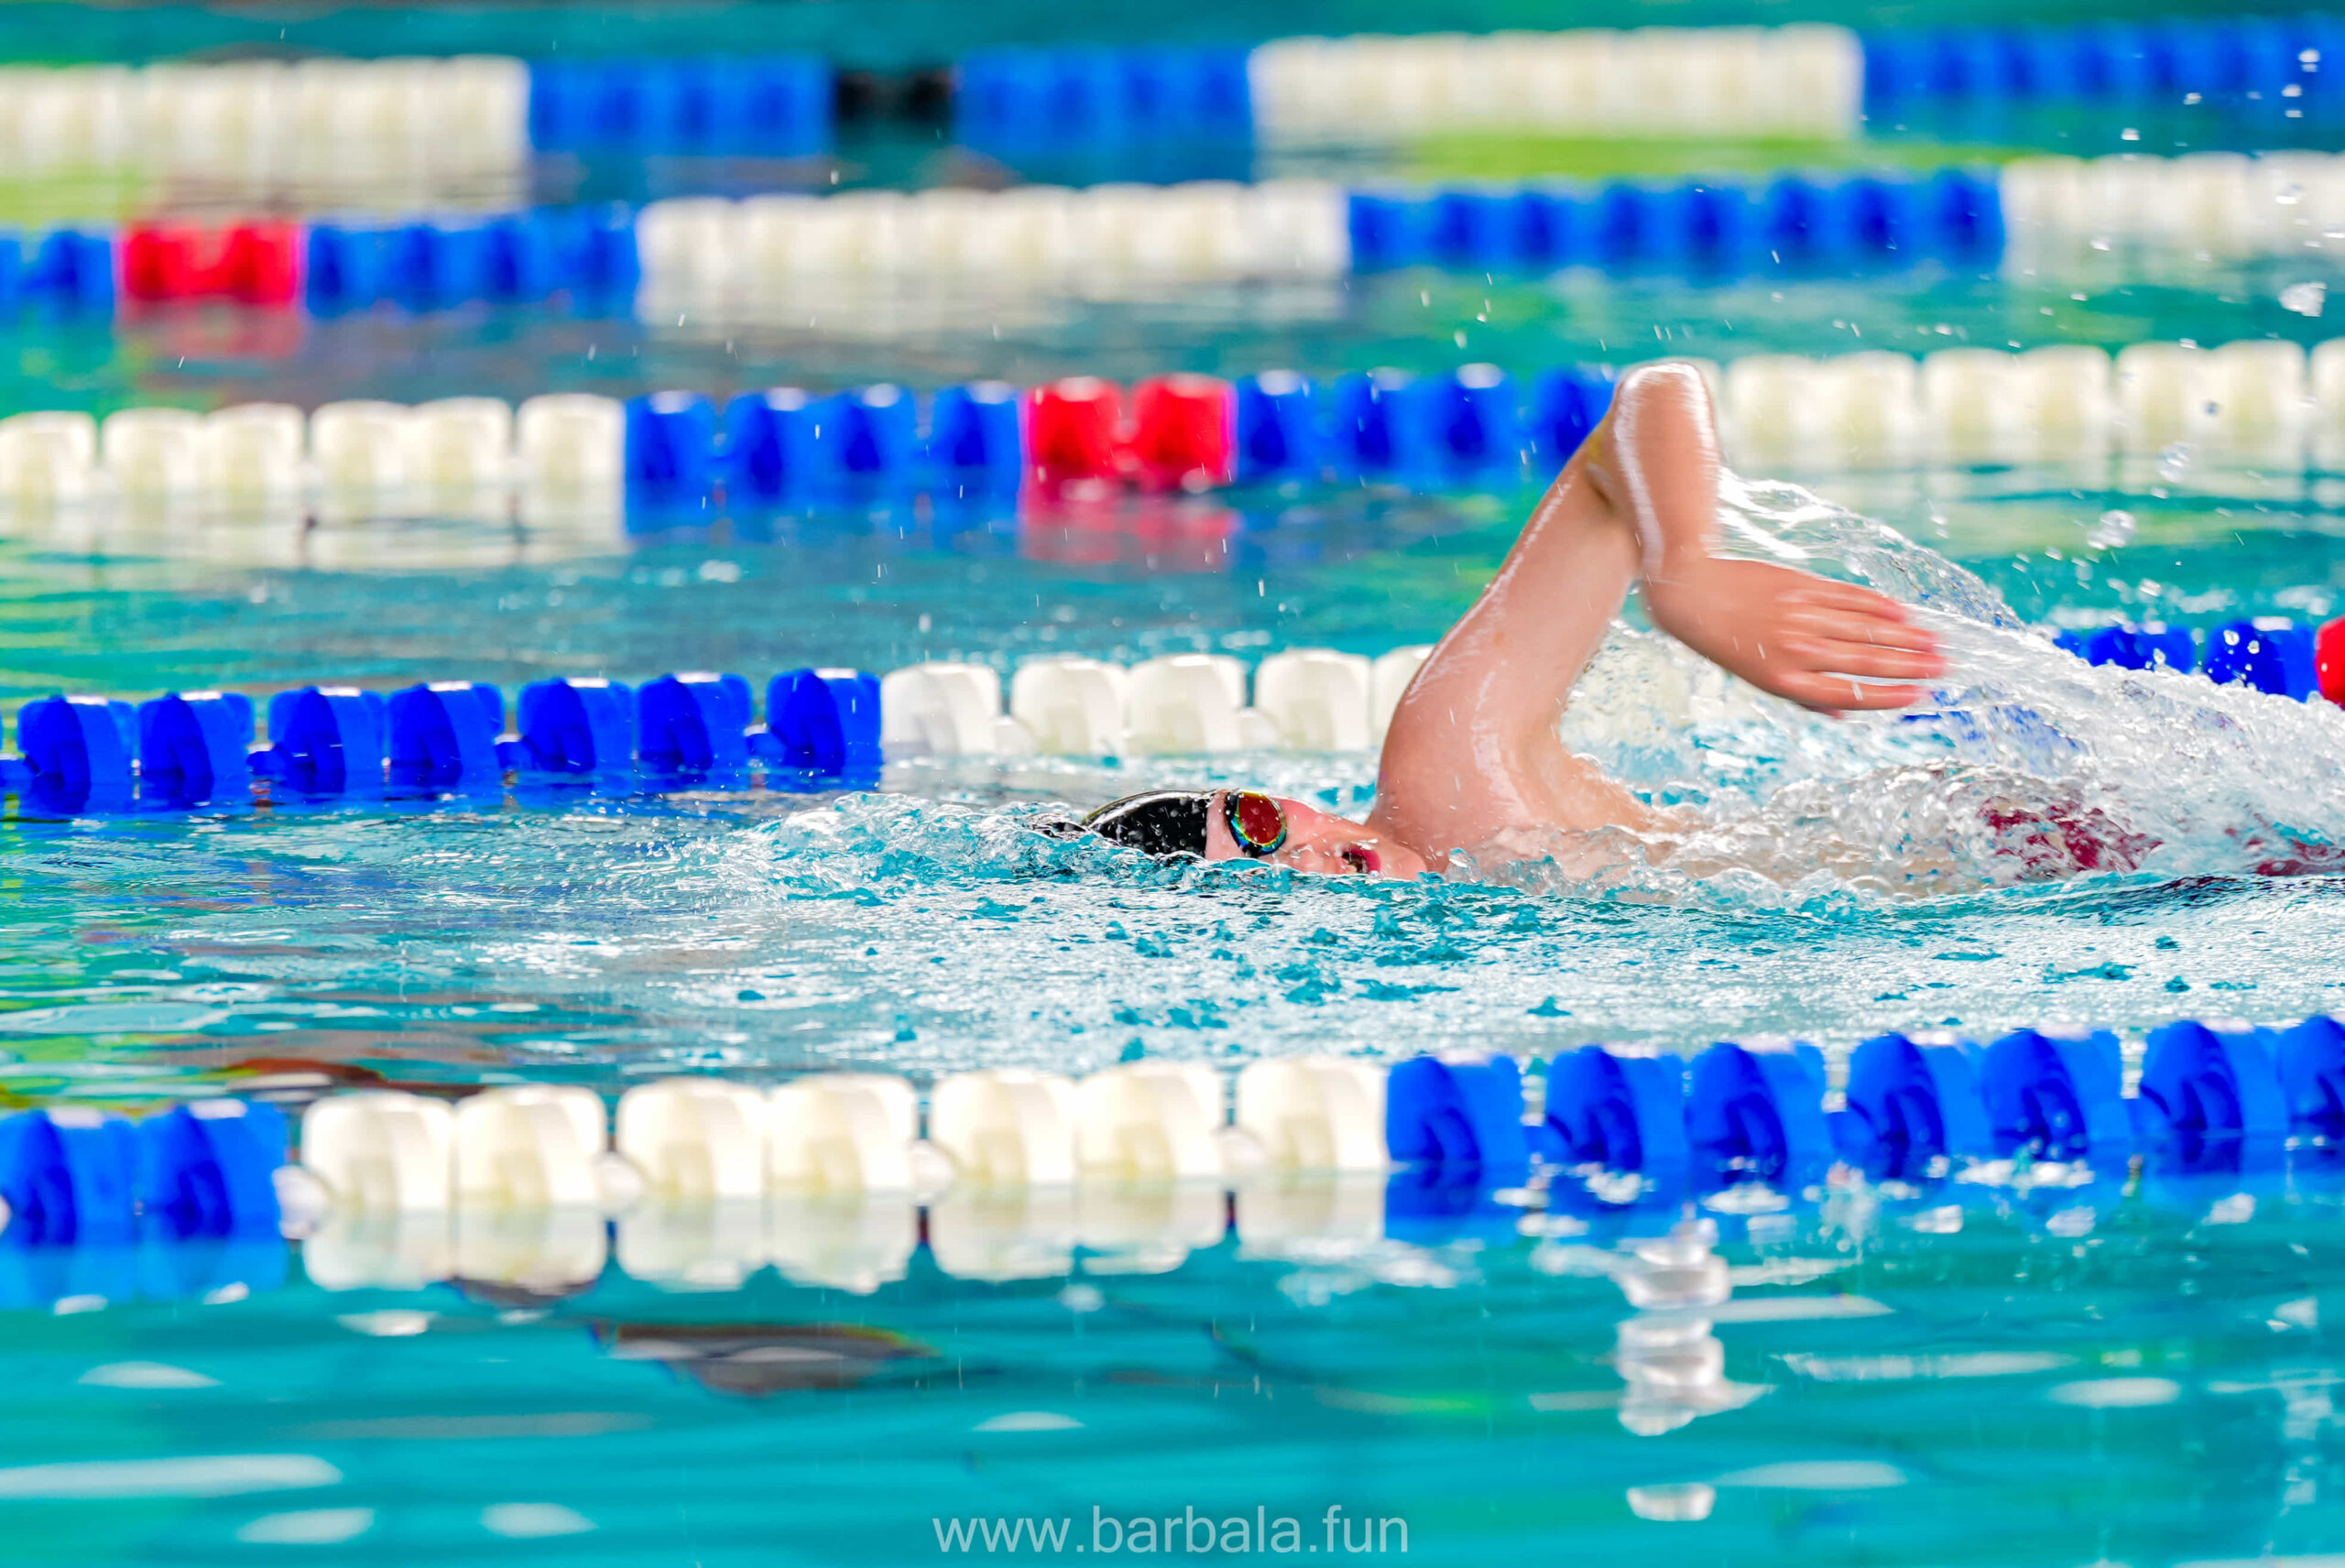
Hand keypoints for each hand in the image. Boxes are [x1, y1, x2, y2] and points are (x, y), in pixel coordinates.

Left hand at [1642, 555, 1946, 713]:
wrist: (1691, 590)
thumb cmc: (1726, 640)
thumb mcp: (1755, 675)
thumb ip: (1799, 692)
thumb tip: (1840, 712)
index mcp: (1783, 680)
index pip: (1848, 694)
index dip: (1887, 696)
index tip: (1919, 696)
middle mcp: (1795, 649)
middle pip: (1864, 661)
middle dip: (1909, 666)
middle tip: (1944, 668)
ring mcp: (1799, 616)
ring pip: (1863, 629)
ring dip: (1905, 637)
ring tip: (1935, 643)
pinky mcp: (1800, 586)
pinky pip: (1848, 598)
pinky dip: (1878, 606)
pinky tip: (1904, 613)